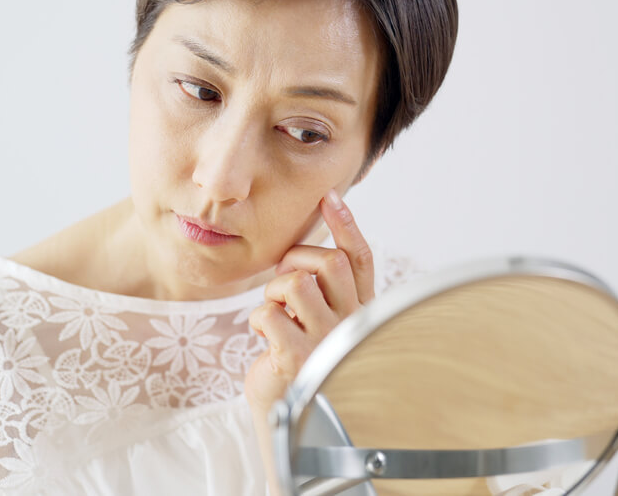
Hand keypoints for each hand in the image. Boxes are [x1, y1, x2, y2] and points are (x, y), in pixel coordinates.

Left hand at [244, 188, 374, 413]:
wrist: (288, 420)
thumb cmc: (297, 364)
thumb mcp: (315, 321)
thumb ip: (320, 289)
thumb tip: (311, 243)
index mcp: (358, 312)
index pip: (360, 260)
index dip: (346, 225)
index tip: (329, 197)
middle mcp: (349, 325)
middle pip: (330, 263)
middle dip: (297, 258)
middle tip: (283, 278)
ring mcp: (326, 342)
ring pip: (298, 283)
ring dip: (274, 290)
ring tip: (274, 310)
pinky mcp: (297, 359)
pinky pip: (271, 313)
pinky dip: (257, 317)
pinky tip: (261, 333)